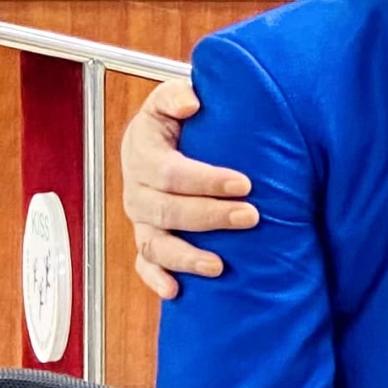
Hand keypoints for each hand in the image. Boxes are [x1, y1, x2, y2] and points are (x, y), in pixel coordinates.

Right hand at [122, 77, 256, 301]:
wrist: (161, 139)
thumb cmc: (175, 118)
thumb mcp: (172, 98)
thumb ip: (177, 95)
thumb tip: (192, 103)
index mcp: (142, 152)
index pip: (170, 172)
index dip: (206, 180)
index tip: (243, 183)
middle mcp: (137, 190)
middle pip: (168, 211)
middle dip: (210, 217)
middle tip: (250, 217)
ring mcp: (141, 219)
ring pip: (154, 244)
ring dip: (185, 257)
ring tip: (218, 266)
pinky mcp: (146, 239)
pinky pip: (145, 264)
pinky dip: (156, 279)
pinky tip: (175, 292)